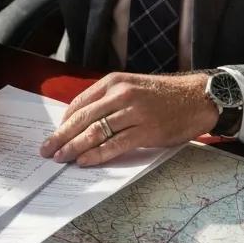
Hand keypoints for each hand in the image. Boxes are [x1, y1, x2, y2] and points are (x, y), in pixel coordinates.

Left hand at [40, 72, 218, 166]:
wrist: (197, 98)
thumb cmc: (164, 95)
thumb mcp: (133, 86)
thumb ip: (110, 99)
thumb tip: (84, 121)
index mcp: (115, 82)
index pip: (80, 103)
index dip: (64, 122)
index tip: (54, 134)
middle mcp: (121, 94)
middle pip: (83, 118)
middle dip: (61, 136)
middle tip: (46, 150)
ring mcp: (134, 112)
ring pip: (95, 132)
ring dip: (74, 147)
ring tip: (61, 158)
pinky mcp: (146, 131)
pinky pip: (115, 144)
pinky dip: (96, 154)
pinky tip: (84, 161)